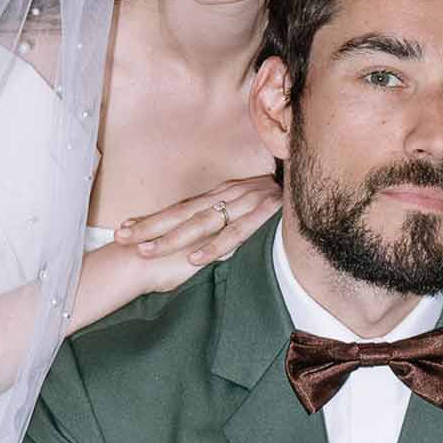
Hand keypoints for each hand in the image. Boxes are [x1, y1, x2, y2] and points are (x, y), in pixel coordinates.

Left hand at [116, 174, 281, 272]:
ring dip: (173, 238)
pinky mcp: (265, 218)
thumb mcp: (247, 207)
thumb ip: (224, 220)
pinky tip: (194, 258)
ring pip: (203, 223)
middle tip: (122, 238)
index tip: (122, 230)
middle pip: (183, 213)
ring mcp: (247, 205)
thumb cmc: (280, 205)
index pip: (180, 208)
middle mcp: (229, 196)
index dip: (151, 219)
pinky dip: (215, 246)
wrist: (320, 184)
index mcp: (222, 195)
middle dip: (150, 226)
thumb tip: (197, 238)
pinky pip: (236, 234)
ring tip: (147, 250)